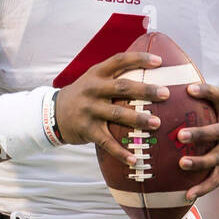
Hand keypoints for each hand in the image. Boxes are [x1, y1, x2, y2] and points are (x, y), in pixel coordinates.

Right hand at [55, 52, 169, 167]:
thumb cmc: (84, 96)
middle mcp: (92, 89)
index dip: (139, 59)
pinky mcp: (87, 129)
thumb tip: (149, 76)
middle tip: (165, 94)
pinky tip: (134, 159)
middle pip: (122, 87)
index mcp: (97, 73)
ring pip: (117, 114)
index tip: (159, 61)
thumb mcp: (94, 80)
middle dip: (145, 90)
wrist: (53, 113)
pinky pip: (106, 142)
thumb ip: (115, 77)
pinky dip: (121, 152)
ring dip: (138, 119)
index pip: (120, 60)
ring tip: (157, 123)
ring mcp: (89, 110)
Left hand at [177, 83, 218, 200]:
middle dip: (200, 134)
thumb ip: (201, 100)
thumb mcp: (218, 109)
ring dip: (200, 162)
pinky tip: (187, 194)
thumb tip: (167, 85)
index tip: (189, 89)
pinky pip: (215, 181)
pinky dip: (202, 188)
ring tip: (181, 164)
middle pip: (218, 132)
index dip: (206, 92)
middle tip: (180, 135)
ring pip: (217, 159)